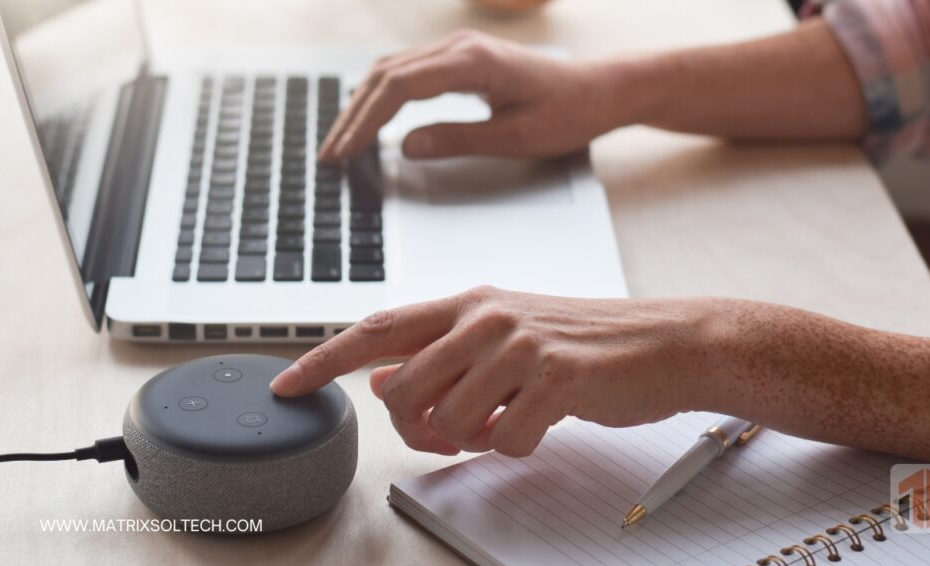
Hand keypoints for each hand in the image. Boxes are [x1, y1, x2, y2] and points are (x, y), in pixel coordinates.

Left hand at [270, 287, 720, 456]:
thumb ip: (444, 354)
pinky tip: (539, 423)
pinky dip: (515, 446)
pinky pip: (503, 440)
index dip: (324, 359)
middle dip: (413, 428)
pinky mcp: (553, 379)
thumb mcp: (505, 335)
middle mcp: (486, 317)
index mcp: (469, 303)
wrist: (663, 342)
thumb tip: (386, 379)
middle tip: (447, 434)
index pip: (377, 328)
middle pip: (402, 390)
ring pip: (447, 421)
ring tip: (504, 421)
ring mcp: (519, 345)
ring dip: (470, 439)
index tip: (287, 385)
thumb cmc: (584, 342)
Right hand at [319, 30, 620, 161]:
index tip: (345, 153)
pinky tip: (370, 117)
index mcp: (472, 63)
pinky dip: (382, 95)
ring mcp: (459, 48)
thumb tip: (404, 147)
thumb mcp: (516, 138)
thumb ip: (458, 140)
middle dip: (353, 116)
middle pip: (386, 75)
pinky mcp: (461, 58)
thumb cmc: (568, 113)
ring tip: (342, 140)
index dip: (366, 122)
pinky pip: (409, 71)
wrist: (600, 90)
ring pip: (392, 70)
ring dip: (362, 104)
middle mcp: (460, 47)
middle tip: (329, 155)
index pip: (399, 88)